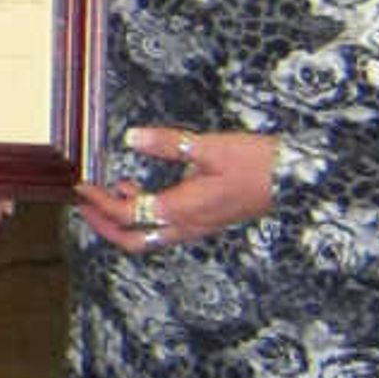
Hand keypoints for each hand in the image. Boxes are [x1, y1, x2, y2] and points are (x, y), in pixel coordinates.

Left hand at [72, 124, 274, 257]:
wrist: (298, 179)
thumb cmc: (257, 162)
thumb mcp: (209, 147)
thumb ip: (167, 144)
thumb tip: (131, 137)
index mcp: (182, 210)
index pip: (126, 214)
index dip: (98, 202)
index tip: (80, 185)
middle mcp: (187, 226)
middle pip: (133, 240)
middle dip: (103, 225)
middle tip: (83, 203)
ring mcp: (197, 227)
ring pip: (149, 236)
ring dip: (123, 220)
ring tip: (109, 190)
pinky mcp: (206, 221)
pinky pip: (165, 227)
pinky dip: (144, 214)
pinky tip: (141, 187)